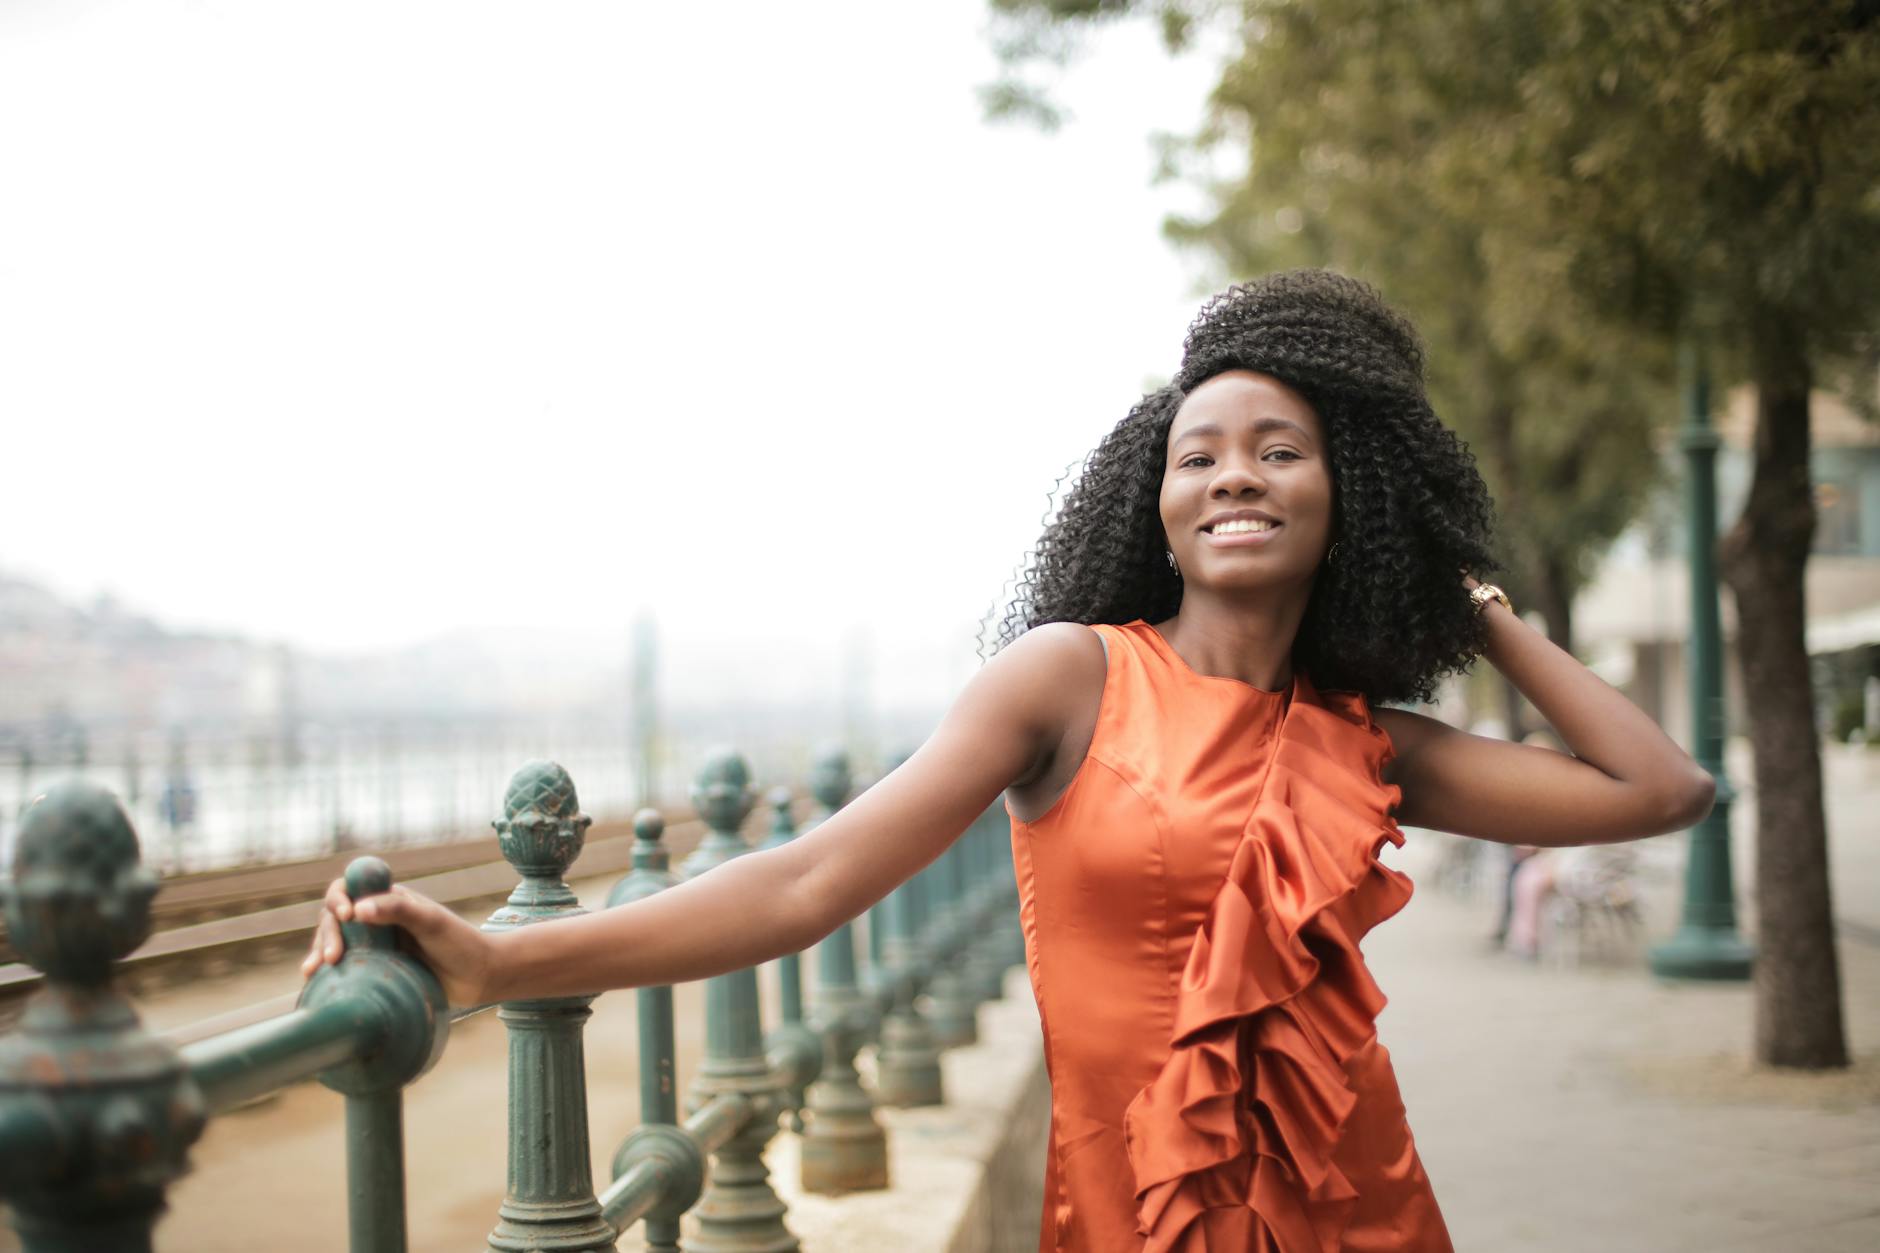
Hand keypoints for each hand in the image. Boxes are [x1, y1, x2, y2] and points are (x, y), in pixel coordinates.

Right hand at [300, 878, 497, 1008]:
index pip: (351, 889)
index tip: (345, 915)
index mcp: (389, 900)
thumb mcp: (432, 922)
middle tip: (331, 957)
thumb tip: (358, 909)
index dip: (340, 898)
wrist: (479, 978)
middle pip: (337, 919)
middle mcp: (378, 921)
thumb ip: (399, 911)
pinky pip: (346, 968)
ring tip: (311, 971)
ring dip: (319, 952)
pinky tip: (314, 983)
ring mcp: (375, 947)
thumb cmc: (460, 943)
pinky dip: (327, 974)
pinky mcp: (376, 971)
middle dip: (327, 933)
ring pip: (336, 944)